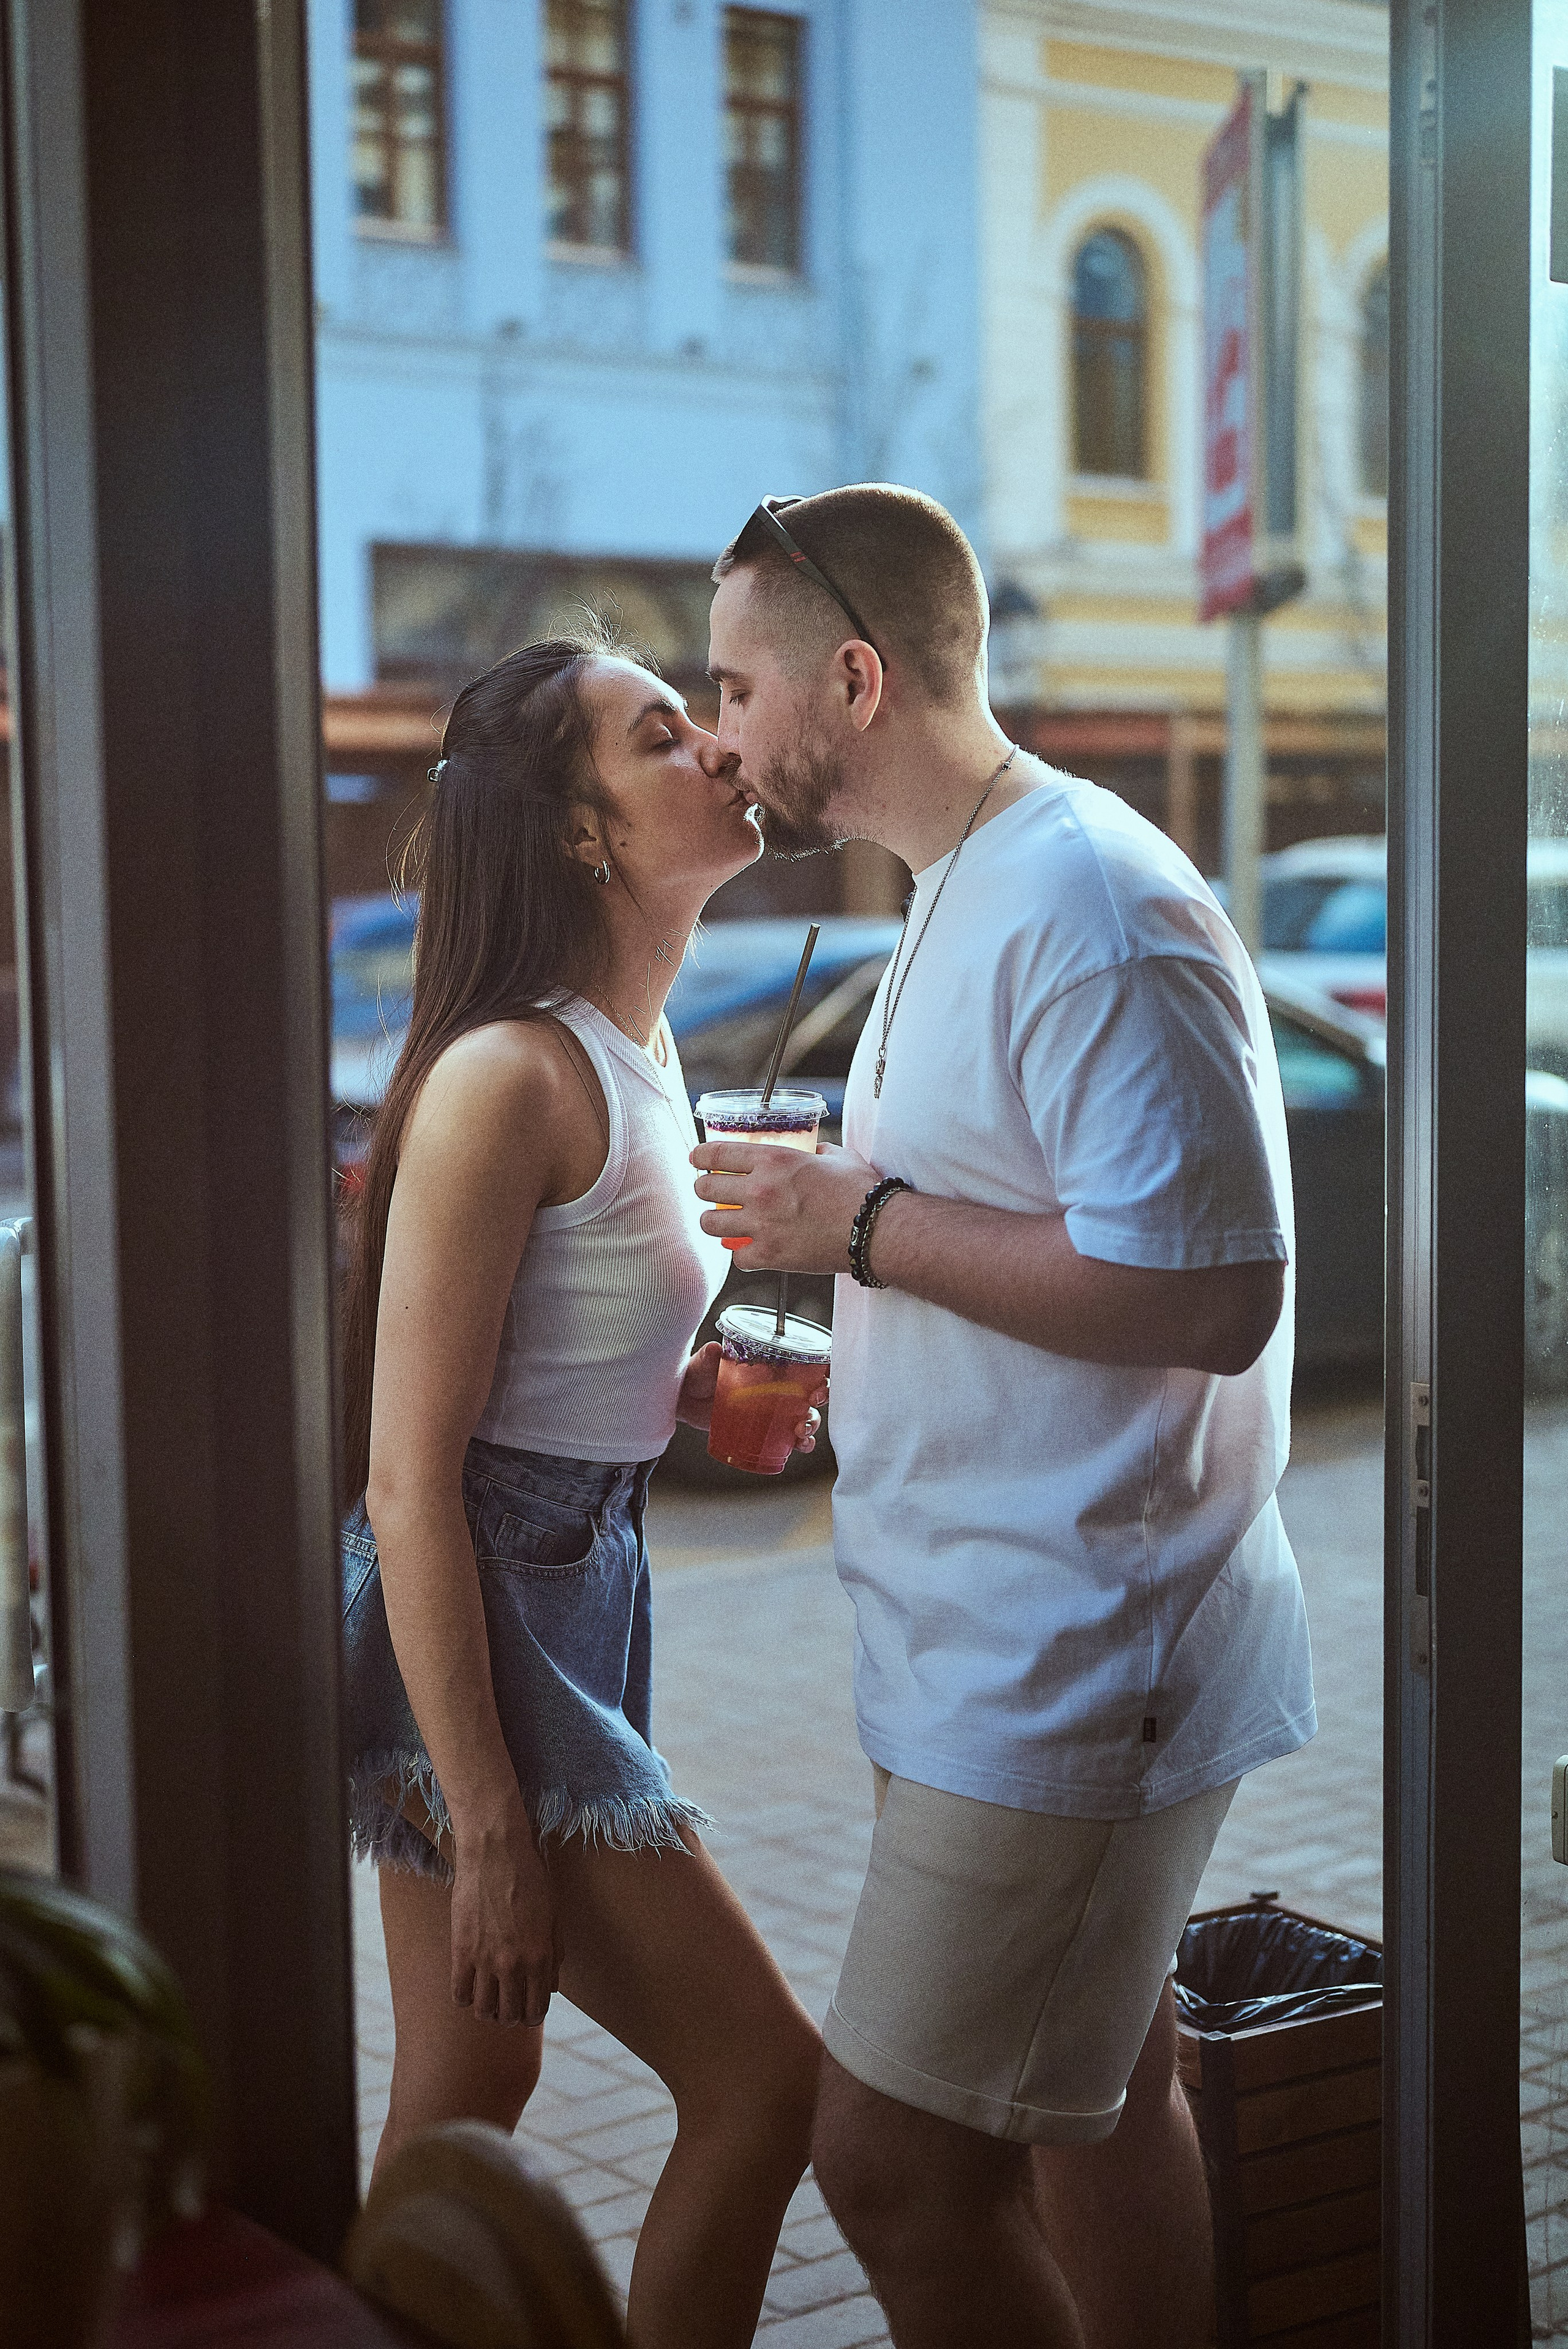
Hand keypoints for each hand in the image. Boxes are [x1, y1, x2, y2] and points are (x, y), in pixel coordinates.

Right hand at [449, 1794, 559, 2026]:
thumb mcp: (553, 1916)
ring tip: (487, 2001)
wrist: (495, 1852)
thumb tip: (551, 1986)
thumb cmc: (529, 1878)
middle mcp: (515, 1964)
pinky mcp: (461, 1951)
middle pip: (510, 2015)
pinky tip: (468, 1987)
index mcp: (541, 1957)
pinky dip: (464, 1998)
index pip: (536, 2009)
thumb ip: (553, 1954)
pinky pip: (459, 1993)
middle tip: (506, 2009)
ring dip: (487, 2011)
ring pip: (483, 2010)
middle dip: (510, 2017)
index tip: (526, 2012)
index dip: (532, 2016)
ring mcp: (486, 1960)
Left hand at [677, 1338, 827, 1453]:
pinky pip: (790, 1437)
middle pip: (813, 1390)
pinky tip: (799, 1446)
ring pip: (806, 1415)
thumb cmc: (697, 1374)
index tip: (823, 1376)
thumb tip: (715, 1348)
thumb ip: (709, 1356)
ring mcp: (773, 1409)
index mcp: (771, 1364)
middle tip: (813, 1402)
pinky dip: (801, 1443)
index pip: (805, 1362)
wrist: (683, 1399)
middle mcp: (778, 1386)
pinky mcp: (765, 1428)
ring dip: (812, 1423)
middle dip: (822, 1397)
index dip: (822, 1368)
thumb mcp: (704, 1363)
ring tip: (801, 1431)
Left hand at [690, 1138, 879, 1274]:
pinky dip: (742, 1254)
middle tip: (710, 1192)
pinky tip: (750, 1250)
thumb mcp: (836, 1156)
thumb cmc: (861, 1192)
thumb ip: (815, 1151)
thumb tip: (811, 1152)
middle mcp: (760, 1190)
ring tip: (723, 1222)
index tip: (696, 1159)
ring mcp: (762, 1225)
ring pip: (711, 1224)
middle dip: (704, 1189)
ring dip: (714, 1222)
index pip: (716, 1153)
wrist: (876, 1230)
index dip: (699, 1156)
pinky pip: (737, 1258)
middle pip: (705, 1189)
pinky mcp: (770, 1255)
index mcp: (773, 1160)